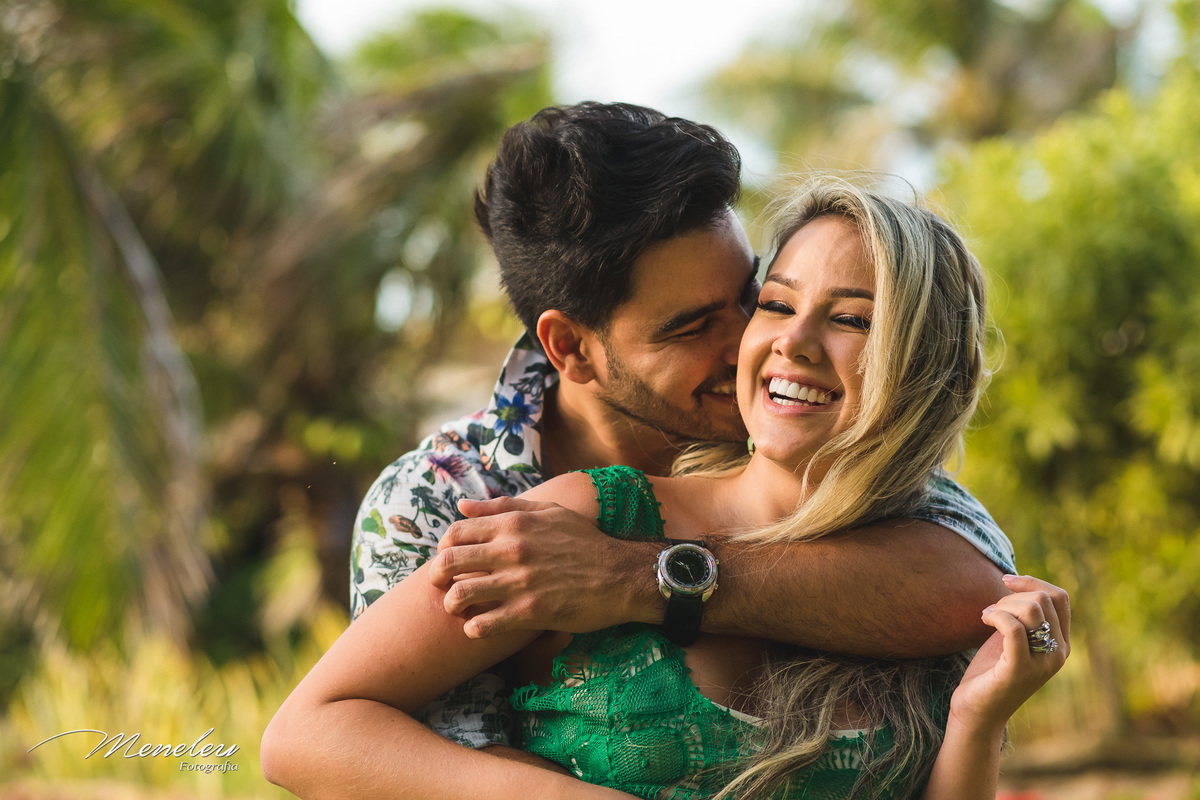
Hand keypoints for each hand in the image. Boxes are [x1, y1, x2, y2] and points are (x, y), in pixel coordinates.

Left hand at [427, 497, 659, 637]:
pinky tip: (478, 628)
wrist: (620, 575)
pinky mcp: (530, 613)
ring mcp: (519, 583)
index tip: (450, 559)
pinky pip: (484, 625)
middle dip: (437, 576)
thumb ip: (503, 507)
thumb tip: (462, 506)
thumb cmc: (584, 541)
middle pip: (449, 562)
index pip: (456, 532)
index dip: (444, 547)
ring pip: (460, 596)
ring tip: (460, 609)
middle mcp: (512, 550)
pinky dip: (474, 629)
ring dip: (452, 605)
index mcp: (513, 524)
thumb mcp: (548, 512)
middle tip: (442, 586)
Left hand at [949, 574, 1070, 731]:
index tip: (1006, 580)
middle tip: (991, 611)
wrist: (978, 711)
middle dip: (1011, 596)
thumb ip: (1023, 616)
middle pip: (1043, 599)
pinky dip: (995, 616)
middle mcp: (1059, 653)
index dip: (1033, 582)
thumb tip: (1018, 582)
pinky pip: (1013, 627)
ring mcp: (1042, 663)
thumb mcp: (1013, 637)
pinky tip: (983, 620)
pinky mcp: (1020, 669)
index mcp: (1061, 644)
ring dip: (1002, 605)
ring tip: (987, 617)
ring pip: (1031, 609)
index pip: (1060, 598)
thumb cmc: (991, 671)